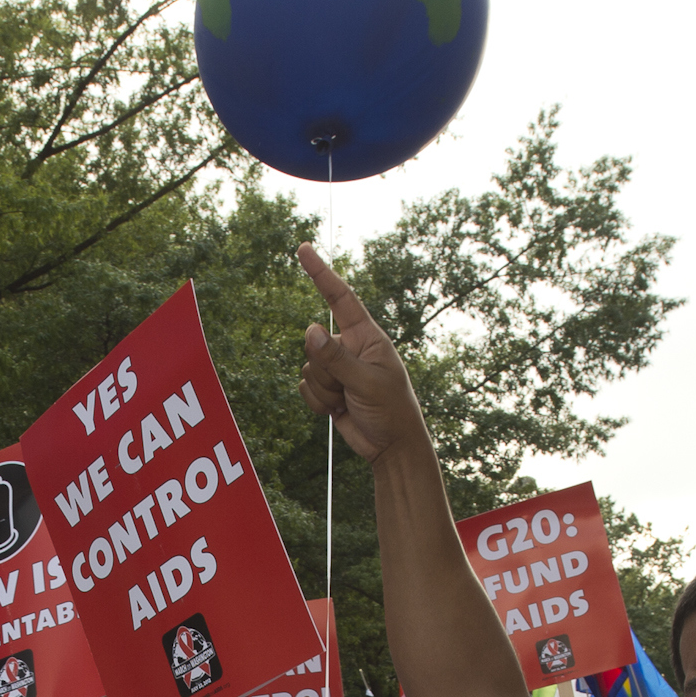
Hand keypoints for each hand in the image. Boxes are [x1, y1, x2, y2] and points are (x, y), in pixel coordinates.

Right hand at [294, 243, 431, 465]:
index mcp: (367, 337)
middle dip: (326, 372)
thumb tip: (310, 329)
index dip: (321, 273)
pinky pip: (305, 388)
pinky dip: (318, 403)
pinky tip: (338, 410)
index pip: (340, 298)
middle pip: (315, 345)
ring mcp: (337, 369)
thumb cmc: (391, 410)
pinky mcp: (328, 388)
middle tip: (350, 390)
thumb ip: (336, 357)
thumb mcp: (366, 382)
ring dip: (324, 392)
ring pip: (309, 369)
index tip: (304, 250)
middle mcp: (350, 347)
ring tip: (348, 402)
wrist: (391, 446)